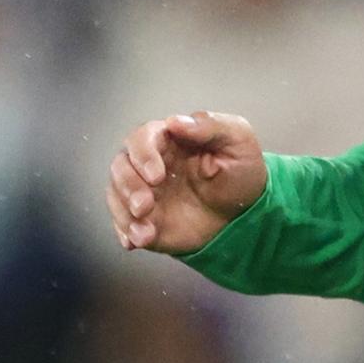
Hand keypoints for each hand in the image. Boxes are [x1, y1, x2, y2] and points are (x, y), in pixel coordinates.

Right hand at [106, 110, 266, 253]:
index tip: (157, 175)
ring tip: (145, 229)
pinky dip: (125, 231)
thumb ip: (209, 126)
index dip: (143, 154)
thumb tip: (174, 121)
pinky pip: (123, 222)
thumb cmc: (241, 169)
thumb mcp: (237, 139)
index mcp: (171, 139)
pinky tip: (137, 241)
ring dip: (123, 211)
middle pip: (121, 165)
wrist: (247, 213)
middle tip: (145, 205)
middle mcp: (152, 163)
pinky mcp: (146, 218)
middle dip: (128, 185)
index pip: (142, 137)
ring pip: (116, 193)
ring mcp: (146, 191)